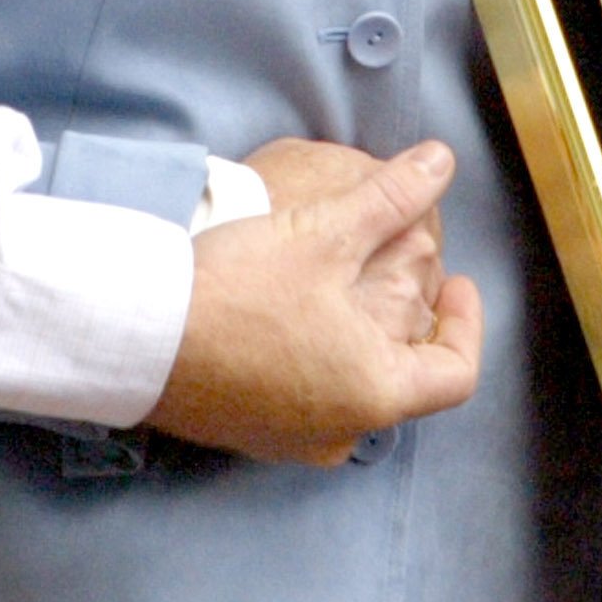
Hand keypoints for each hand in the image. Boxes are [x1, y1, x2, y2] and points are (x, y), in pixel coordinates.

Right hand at [146, 138, 482, 465]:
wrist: (135, 336)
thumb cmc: (238, 290)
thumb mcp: (324, 231)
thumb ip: (392, 197)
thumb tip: (442, 161)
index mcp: (374, 393)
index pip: (455, 372)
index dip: (466, 322)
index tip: (457, 283)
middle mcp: (340, 432)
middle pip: (403, 379)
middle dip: (409, 321)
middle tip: (402, 270)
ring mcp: (290, 440)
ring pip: (352, 389)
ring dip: (361, 339)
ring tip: (346, 284)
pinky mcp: (249, 431)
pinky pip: (306, 398)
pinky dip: (319, 357)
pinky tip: (292, 312)